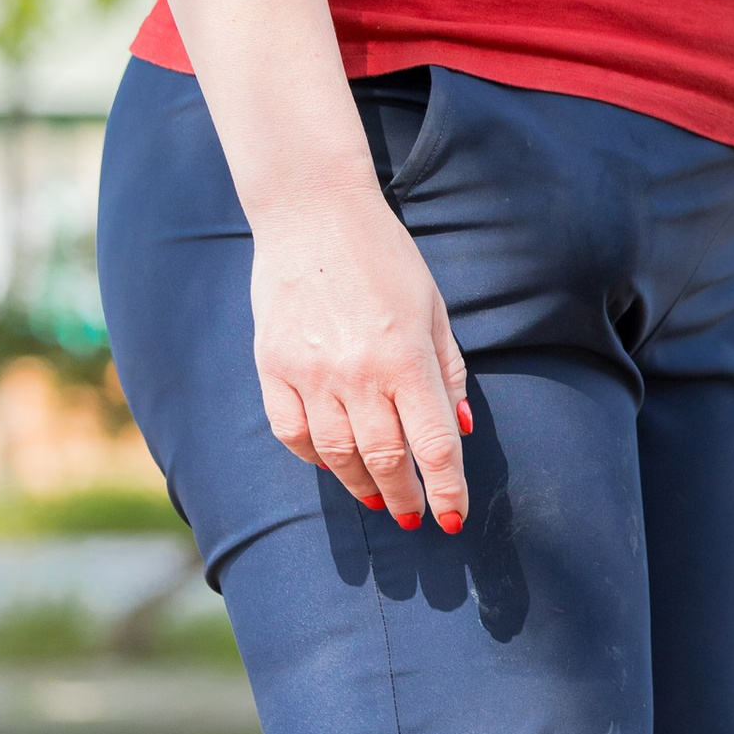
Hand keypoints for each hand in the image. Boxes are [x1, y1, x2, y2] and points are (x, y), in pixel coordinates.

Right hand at [246, 182, 472, 529]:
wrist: (314, 214)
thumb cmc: (386, 259)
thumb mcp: (434, 309)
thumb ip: (448, 372)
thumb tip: (460, 429)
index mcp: (406, 358)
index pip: (434, 445)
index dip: (447, 489)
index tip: (453, 519)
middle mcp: (358, 373)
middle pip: (387, 459)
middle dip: (406, 497)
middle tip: (415, 518)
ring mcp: (311, 373)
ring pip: (338, 455)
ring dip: (362, 486)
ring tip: (379, 499)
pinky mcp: (273, 367)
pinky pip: (292, 432)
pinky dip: (315, 457)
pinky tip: (333, 463)